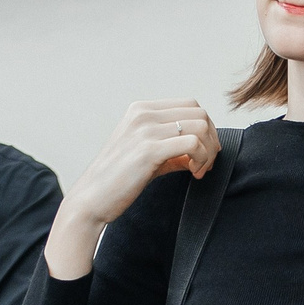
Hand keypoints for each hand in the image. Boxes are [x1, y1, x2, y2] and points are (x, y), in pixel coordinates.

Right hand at [45, 100, 220, 280]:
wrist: (91, 199)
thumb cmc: (118, 180)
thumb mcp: (146, 155)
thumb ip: (172, 148)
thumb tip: (202, 150)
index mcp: (140, 110)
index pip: (190, 105)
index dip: (206, 128)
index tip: (205, 152)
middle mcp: (143, 114)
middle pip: (199, 113)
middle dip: (212, 139)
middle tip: (207, 164)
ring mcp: (145, 130)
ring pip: (200, 126)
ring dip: (209, 151)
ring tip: (199, 171)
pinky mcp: (149, 150)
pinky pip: (193, 144)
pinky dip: (202, 159)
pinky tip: (194, 174)